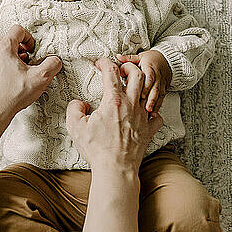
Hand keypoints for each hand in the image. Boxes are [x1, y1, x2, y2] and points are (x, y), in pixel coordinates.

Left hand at [0, 24, 61, 133]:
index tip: (31, 50)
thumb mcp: (40, 79)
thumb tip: (54, 59)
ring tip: (10, 67)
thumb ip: (52, 65)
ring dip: (3, 54)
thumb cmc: (12, 96)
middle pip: (6, 39)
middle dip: (17, 49)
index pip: (18, 30)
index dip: (28, 38)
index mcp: (4, 47)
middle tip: (24, 63)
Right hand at [65, 58, 163, 172]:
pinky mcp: (149, 130)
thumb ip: (74, 109)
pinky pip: (157, 116)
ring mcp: (143, 117)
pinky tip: (144, 113)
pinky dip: (152, 111)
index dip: (105, 62)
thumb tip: (79, 103)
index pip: (111, 72)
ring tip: (132, 88)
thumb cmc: (97, 149)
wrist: (116, 169)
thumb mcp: (75, 126)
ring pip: (148, 92)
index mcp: (113, 101)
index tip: (100, 63)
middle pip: (137, 75)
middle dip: (129, 66)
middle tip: (121, 69)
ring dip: (140, 86)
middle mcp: (131, 105)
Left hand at [116, 50, 171, 112]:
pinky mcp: (163, 89)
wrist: (166, 60)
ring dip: (155, 104)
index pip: (149, 78)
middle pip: (155, 89)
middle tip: (146, 108)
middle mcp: (157, 77)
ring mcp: (161, 84)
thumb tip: (118, 57)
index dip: (146, 87)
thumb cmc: (151, 59)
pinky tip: (154, 113)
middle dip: (151, 99)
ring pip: (159, 95)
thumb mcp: (139, 57)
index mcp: (150, 69)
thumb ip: (128, 58)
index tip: (142, 95)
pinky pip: (162, 98)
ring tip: (149, 112)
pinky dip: (158, 105)